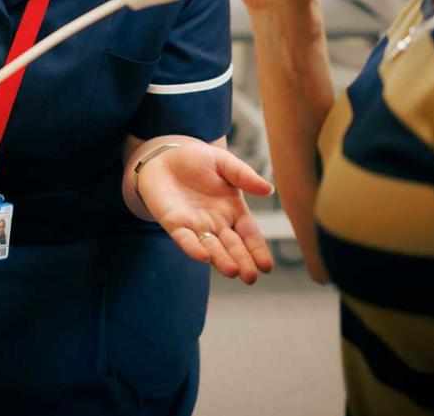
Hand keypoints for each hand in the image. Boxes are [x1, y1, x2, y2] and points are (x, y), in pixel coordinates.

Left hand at [137, 141, 275, 283]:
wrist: (164, 156)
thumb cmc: (197, 159)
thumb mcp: (223, 162)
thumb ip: (244, 176)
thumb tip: (269, 189)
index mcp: (233, 210)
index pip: (249, 234)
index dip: (258, 249)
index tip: (267, 266)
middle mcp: (217, 223)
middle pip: (233, 246)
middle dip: (242, 262)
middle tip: (251, 277)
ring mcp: (196, 226)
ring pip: (212, 247)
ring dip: (221, 260)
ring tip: (233, 272)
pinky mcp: (175, 225)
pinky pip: (185, 239)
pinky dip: (193, 248)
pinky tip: (203, 257)